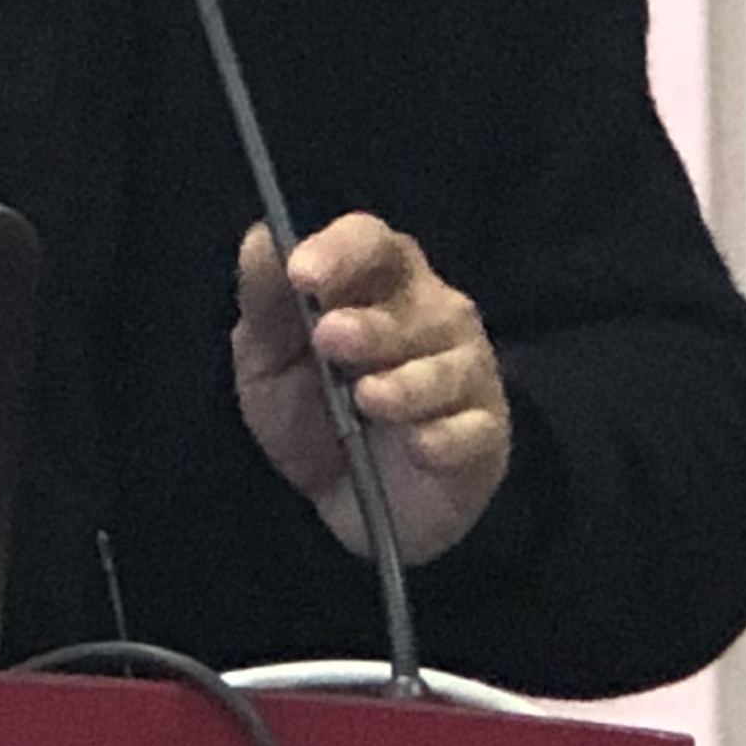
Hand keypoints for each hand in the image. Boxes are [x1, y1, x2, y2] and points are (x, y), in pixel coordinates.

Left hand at [230, 213, 512, 565]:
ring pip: (450, 366)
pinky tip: (418, 446)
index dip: (340, 252)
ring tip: (367, 399)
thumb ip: (266, 301)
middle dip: (372, 322)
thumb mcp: (269, 360)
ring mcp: (466, 373)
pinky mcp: (484, 435)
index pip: (371, 243)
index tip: (302, 273)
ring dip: (408, 381)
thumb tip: (261, 240)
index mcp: (377, 282)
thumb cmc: (311, 413)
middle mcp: (433, 314)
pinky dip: (446, 436)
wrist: (344, 505)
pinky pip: (474, 429)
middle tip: (329, 339)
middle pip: (416, 303)